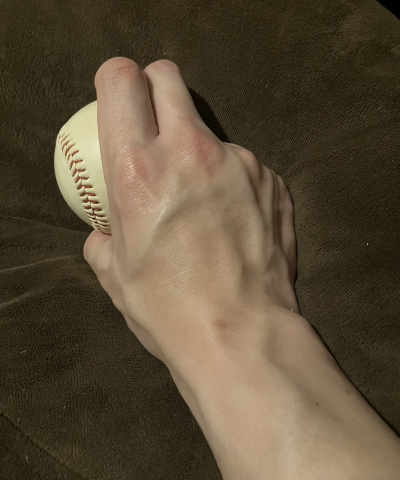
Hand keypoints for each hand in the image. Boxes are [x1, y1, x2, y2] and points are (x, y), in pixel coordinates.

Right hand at [83, 57, 299, 370]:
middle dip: (155, 89)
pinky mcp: (272, 178)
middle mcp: (189, 152)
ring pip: (209, 129)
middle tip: (154, 125)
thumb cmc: (170, 309)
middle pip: (168, 78)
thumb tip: (104, 231)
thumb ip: (103, 238)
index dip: (116, 82)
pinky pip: (243, 163)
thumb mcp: (116, 275)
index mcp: (138, 170)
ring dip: (197, 149)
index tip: (120, 98)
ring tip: (201, 200)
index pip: (121, 81)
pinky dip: (232, 180)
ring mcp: (239, 162)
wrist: (242, 334)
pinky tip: (233, 220)